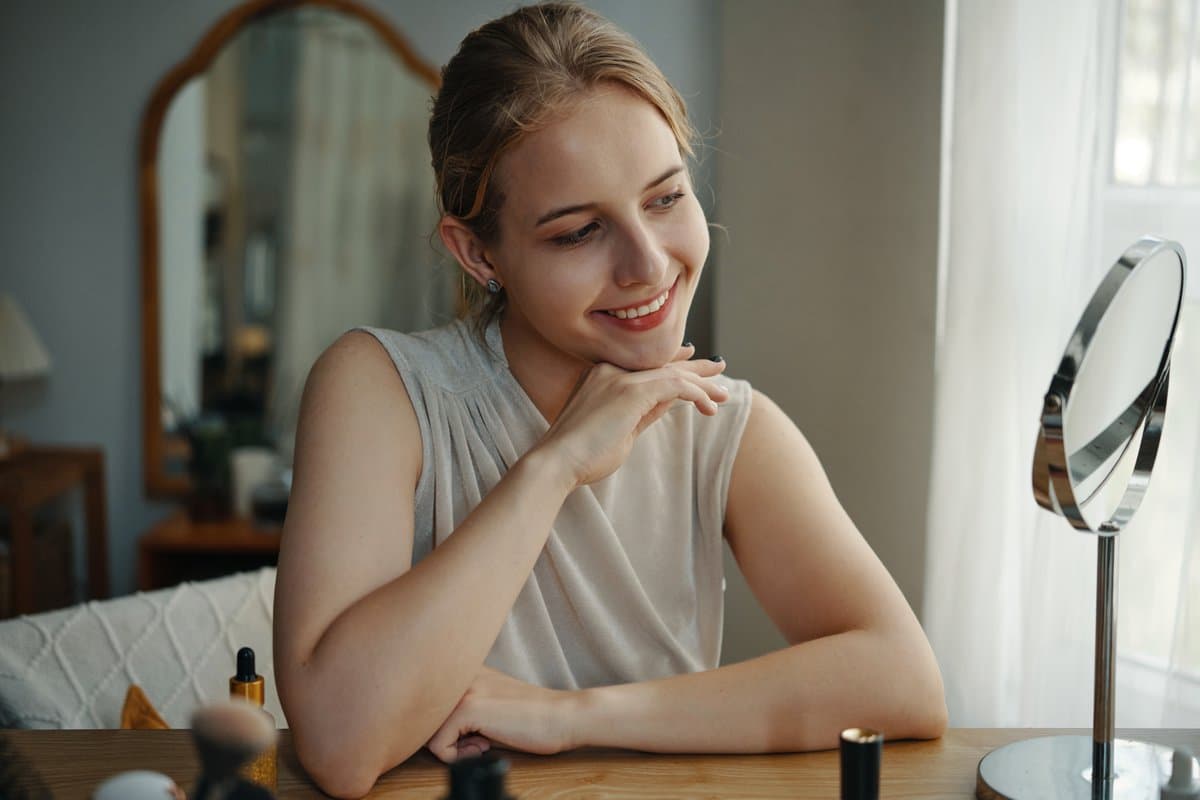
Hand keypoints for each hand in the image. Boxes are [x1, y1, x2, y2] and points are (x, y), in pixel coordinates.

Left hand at [425, 666, 577, 762]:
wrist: (562, 717)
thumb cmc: (531, 718)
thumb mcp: (489, 706)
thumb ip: (461, 708)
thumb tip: (429, 731)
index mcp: (463, 671)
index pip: (427, 706)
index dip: (443, 731)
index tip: (469, 736)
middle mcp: (459, 675)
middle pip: (422, 719)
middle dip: (443, 739)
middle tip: (474, 742)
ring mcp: (463, 690)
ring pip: (426, 733)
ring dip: (451, 748)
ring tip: (481, 743)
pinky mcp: (469, 707)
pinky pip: (438, 746)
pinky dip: (457, 757)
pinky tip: (484, 746)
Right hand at [534, 344, 728, 487]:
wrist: (557, 461)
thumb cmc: (582, 455)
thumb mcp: (620, 429)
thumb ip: (642, 412)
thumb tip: (667, 403)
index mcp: (602, 376)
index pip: (646, 366)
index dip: (673, 363)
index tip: (694, 362)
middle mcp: (611, 371)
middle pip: (662, 365)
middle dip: (694, 368)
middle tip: (719, 367)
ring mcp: (620, 378)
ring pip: (673, 374)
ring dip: (702, 384)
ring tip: (723, 394)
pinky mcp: (631, 391)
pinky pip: (675, 385)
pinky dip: (696, 394)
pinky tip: (709, 407)